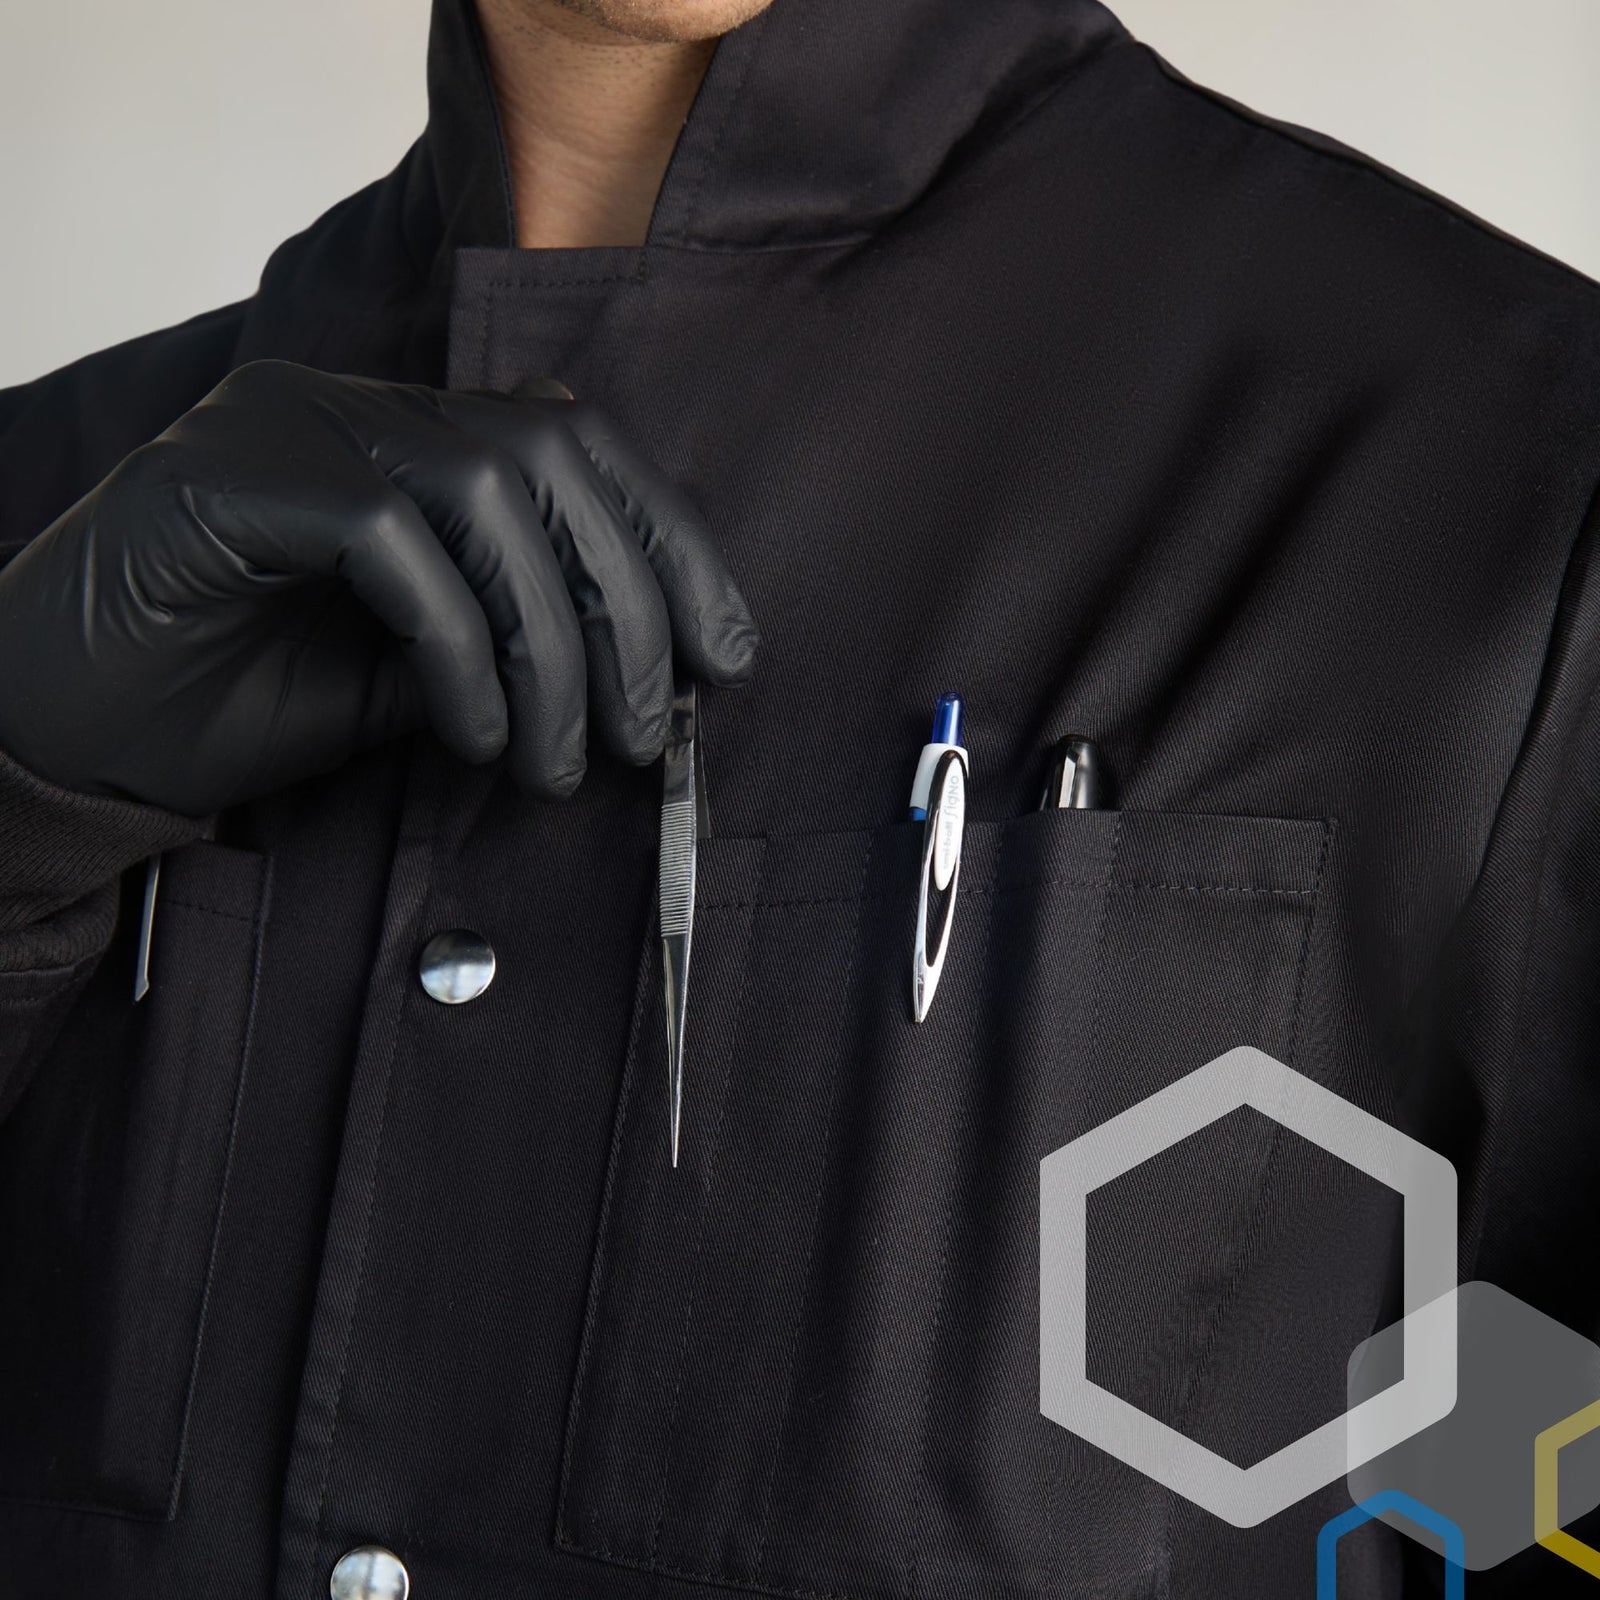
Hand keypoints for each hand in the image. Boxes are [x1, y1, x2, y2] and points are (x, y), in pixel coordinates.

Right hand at [0, 361, 757, 813]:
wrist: (65, 736)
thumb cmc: (235, 705)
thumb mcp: (412, 682)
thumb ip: (510, 645)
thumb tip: (642, 668)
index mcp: (408, 436)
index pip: (577, 448)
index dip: (670, 546)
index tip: (725, 654)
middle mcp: (357, 404)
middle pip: (554, 456)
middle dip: (627, 602)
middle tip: (647, 730)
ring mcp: (290, 420)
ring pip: (488, 492)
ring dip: (551, 644)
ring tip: (559, 762)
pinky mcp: (236, 470)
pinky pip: (393, 538)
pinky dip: (457, 648)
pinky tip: (470, 734)